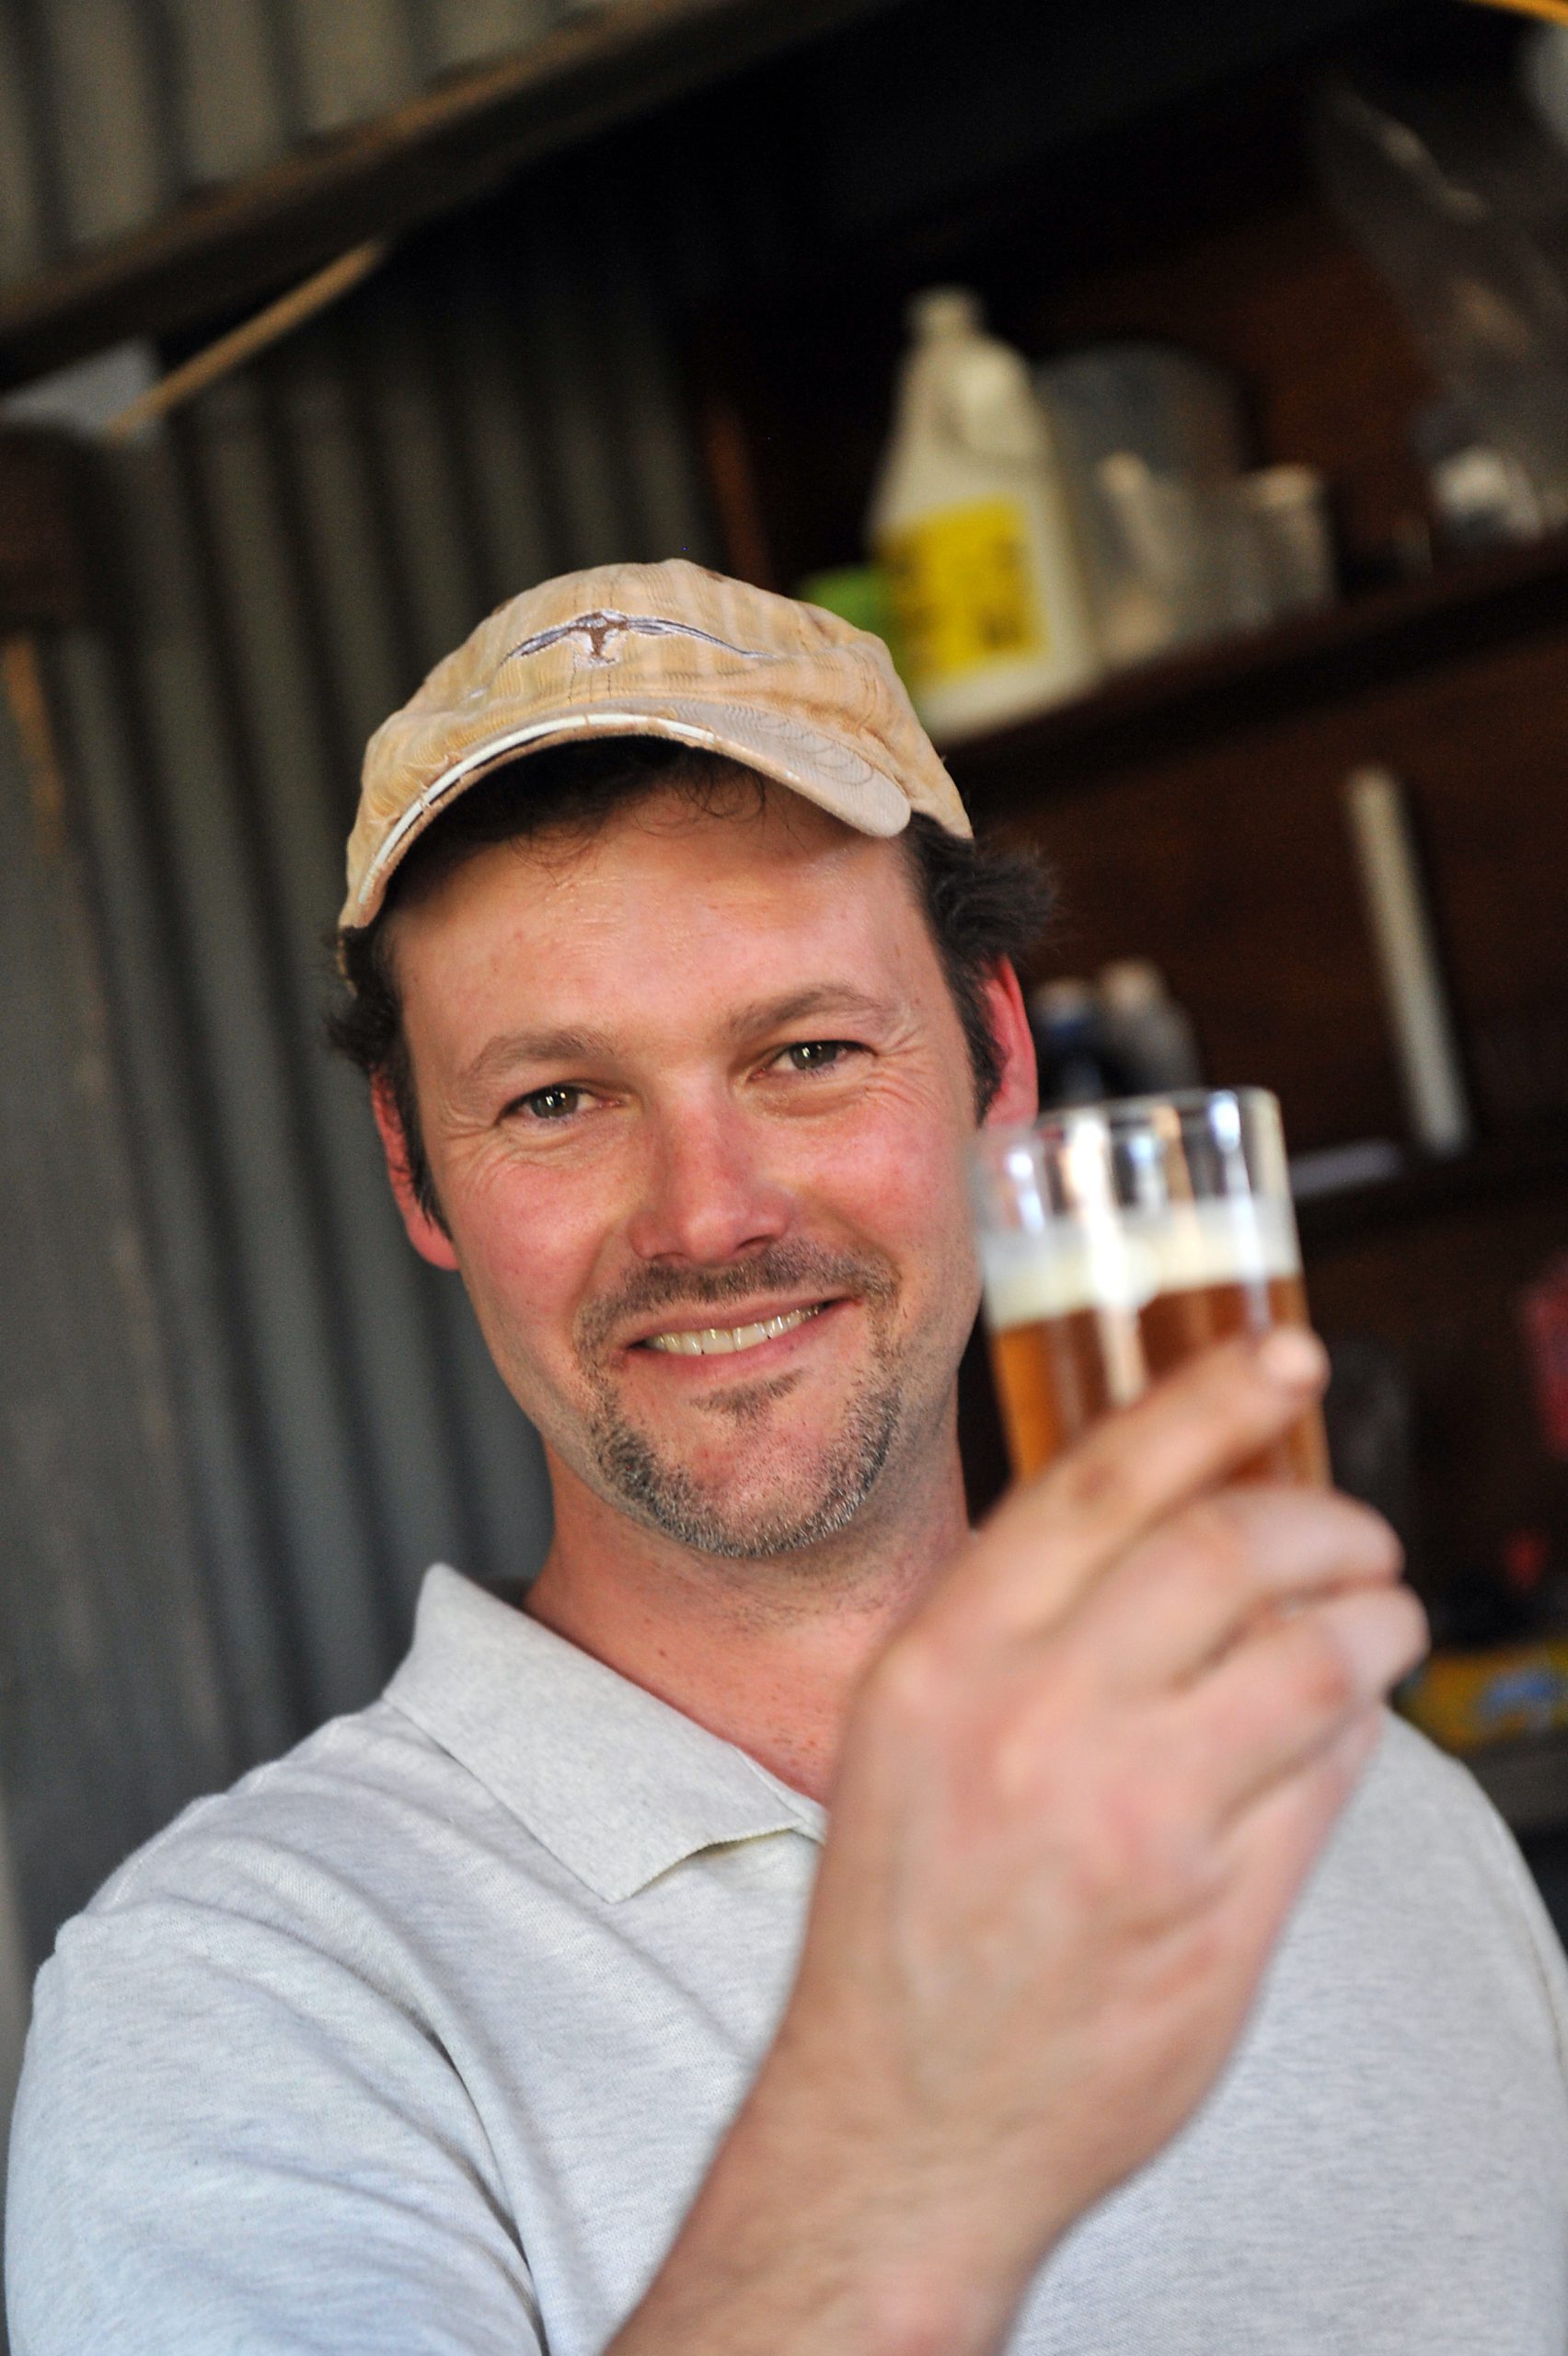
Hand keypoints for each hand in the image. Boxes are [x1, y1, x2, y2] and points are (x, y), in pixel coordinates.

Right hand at [759, 1331, 1424, 2334]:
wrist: (903, 2118)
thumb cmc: (907, 1915)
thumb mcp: (913, 1731)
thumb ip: (1023, 1622)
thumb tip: (1168, 1519)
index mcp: (944, 1659)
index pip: (1102, 1479)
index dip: (1211, 1398)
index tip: (1281, 1355)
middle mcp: (1031, 1723)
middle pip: (1231, 1549)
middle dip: (1327, 1521)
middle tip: (1357, 1533)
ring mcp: (1130, 1823)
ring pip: (1314, 1661)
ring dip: (1375, 1621)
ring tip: (1380, 1621)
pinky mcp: (1215, 1918)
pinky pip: (1330, 1781)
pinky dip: (1358, 1732)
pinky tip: (1341, 1732)